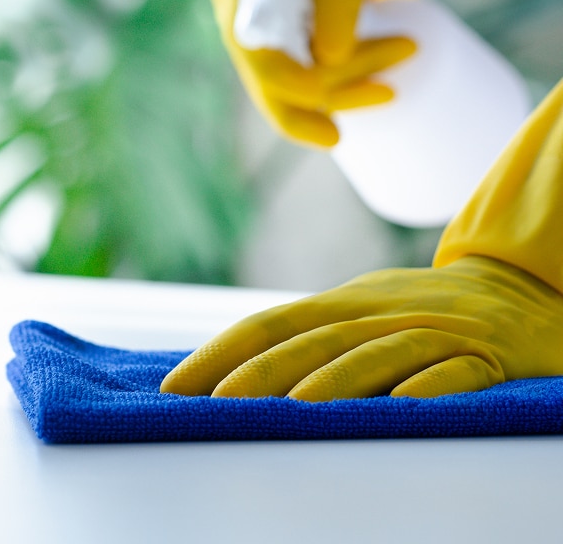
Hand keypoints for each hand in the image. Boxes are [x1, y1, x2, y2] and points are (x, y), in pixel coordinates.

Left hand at [160, 257, 562, 400]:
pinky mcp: (488, 353)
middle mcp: (381, 311)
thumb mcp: (363, 311)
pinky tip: (402, 409)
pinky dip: (430, 387)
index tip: (177, 384)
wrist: (519, 288)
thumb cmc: (422, 310)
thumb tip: (233, 371)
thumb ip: (311, 337)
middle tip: (215, 403)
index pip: (271, 323)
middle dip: (261, 371)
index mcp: (345, 302)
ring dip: (336, 380)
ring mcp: (436, 328)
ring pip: (379, 352)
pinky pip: (458, 371)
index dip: (223, 351)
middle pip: (314, 339)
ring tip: (295, 409)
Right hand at [212, 0, 478, 146]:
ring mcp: (250, 29)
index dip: (286, 79)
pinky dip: (335, 95)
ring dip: (340, 96)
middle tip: (389, 91)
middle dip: (327, 92)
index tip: (340, 89)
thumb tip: (329, 56)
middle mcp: (234, 3)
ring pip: (281, 88)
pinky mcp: (273, 46)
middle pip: (264, 73)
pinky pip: (294, 85)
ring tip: (391, 89)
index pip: (249, 42)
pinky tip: (372, 94)